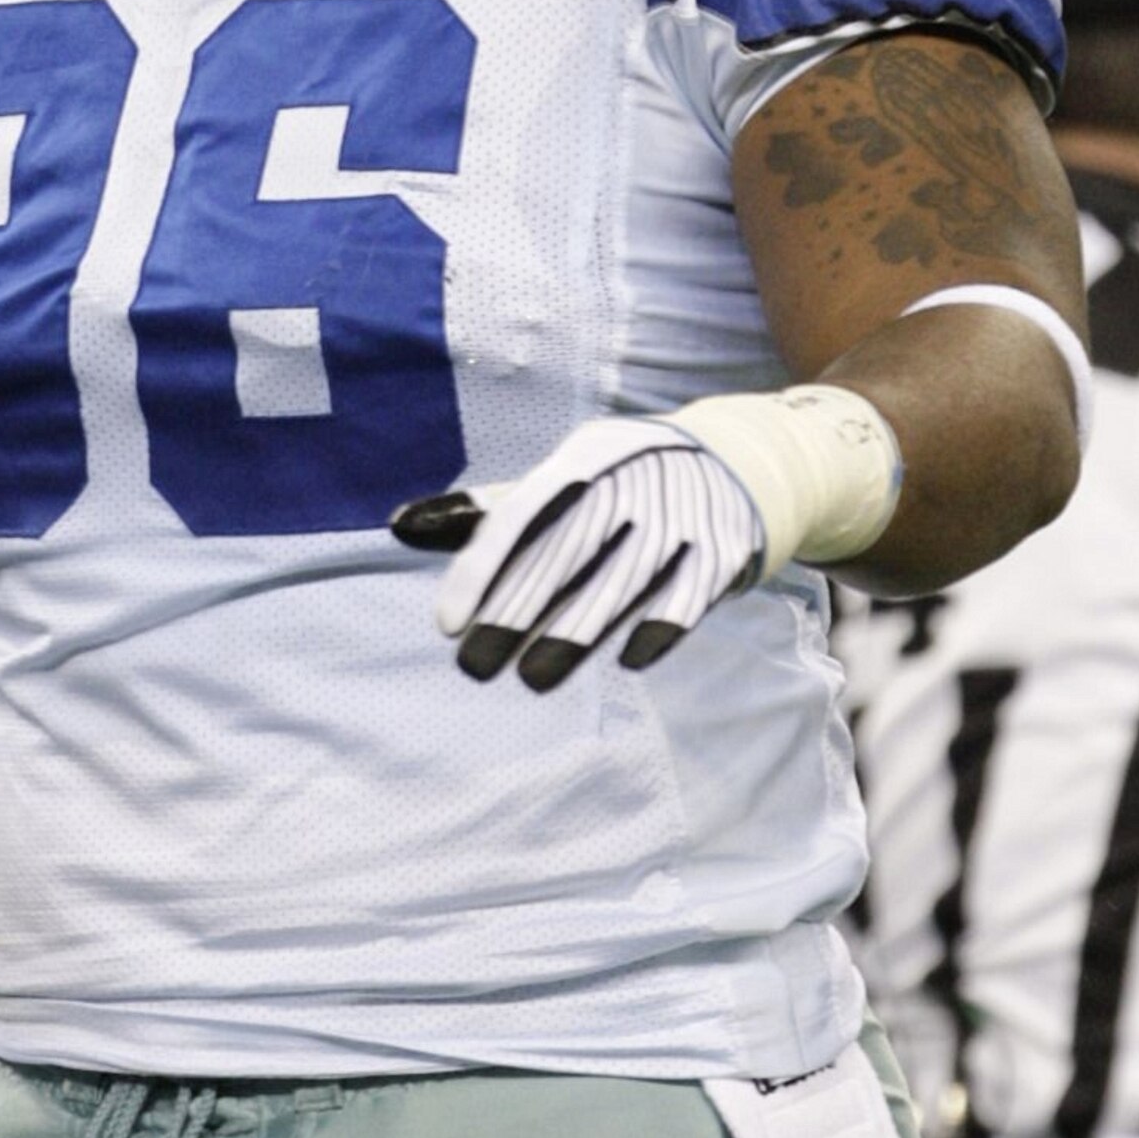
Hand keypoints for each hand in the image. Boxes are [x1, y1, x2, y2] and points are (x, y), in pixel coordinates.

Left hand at [397, 417, 767, 690]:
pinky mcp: (724, 549)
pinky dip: (663, 623)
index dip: (481, 569)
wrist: (739, 464)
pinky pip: (691, 592)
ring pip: (622, 579)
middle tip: (472, 666)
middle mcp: (632, 480)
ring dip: (578, 631)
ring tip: (533, 680)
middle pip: (566, 553)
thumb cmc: (622, 483)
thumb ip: (486, 511)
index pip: (521, 515)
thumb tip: (399, 525)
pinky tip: (630, 660)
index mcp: (584, 458)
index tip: (447, 624)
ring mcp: (682, 514)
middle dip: (516, 612)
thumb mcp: (562, 482)